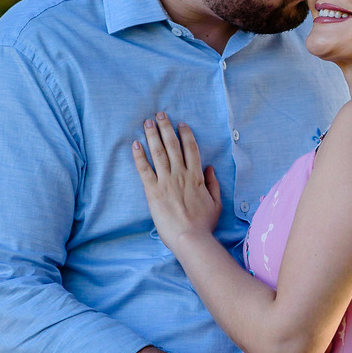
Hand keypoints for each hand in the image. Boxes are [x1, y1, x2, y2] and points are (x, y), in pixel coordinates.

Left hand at [132, 113, 220, 248]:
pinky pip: (144, 169)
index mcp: (196, 177)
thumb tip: (209, 168)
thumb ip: (213, 184)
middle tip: (160, 115)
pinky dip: (139, 155)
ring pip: (158, 152)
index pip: (191, 149)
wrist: (190, 238)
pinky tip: (135, 144)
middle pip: (172, 145)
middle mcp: (181, 174)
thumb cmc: (204, 224)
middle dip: (166, 128)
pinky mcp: (152, 191)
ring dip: (152, 135)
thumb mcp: (216, 203)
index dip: (186, 134)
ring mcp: (166, 181)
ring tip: (147, 122)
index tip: (181, 124)